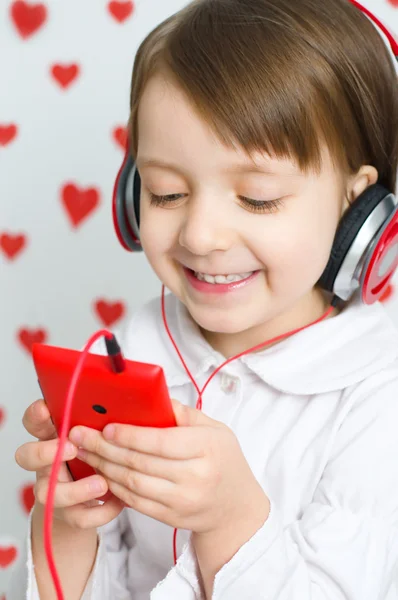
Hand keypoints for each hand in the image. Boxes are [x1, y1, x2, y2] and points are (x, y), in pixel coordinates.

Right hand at [15, 399, 123, 528]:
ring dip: (76, 489)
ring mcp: (53, 489)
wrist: (89, 500)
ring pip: (49, 493)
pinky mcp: (67, 514)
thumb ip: (98, 424)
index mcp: (52, 437)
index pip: (34, 422)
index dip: (36, 416)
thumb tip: (120, 406)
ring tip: (102, 483)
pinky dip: (101, 511)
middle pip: (27, 456)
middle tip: (72, 447)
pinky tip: (119, 501)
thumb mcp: (95, 436)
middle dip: (45, 452)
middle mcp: (46, 463)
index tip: (45, 409)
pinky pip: (78, 517)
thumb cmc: (94, 457)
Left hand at [68, 399, 268, 534]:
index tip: (106, 425)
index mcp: (206, 448)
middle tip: (80, 435)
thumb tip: (150, 398)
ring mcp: (182, 501)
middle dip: (104, 447)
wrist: (236, 508)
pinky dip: (114, 487)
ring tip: (84, 451)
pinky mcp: (170, 518)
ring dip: (103, 466)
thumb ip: (183, 413)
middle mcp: (195, 477)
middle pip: (139, 462)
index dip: (129, 434)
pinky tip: (101, 473)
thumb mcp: (214, 428)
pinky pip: (135, 502)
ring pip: (132, 483)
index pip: (160, 441)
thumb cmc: (224, 460)